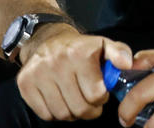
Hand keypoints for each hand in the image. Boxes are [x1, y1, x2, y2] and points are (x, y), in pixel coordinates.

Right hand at [16, 23, 132, 121]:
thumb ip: (119, 53)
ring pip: (62, 114)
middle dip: (89, 109)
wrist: (48, 40)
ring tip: (76, 99)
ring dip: (72, 112)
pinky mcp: (25, 84)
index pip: (95, 94)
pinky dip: (56, 112)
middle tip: (90, 100)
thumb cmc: (80, 48)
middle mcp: (58, 63)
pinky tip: (61, 98)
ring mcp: (39, 74)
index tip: (101, 91)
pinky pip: (45, 114)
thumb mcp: (103, 45)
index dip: (102, 97)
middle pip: (79, 108)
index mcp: (80, 54)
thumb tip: (127, 64)